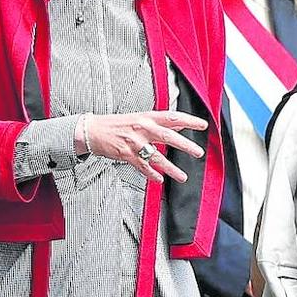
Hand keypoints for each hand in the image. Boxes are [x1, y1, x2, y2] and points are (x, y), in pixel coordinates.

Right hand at [84, 111, 206, 183]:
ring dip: (171, 168)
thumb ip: (160, 122)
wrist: (93, 130)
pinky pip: (143, 166)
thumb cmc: (118, 124)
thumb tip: (180, 124)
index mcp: (147, 117)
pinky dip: (152, 174)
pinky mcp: (126, 154)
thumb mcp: (140, 118)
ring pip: (156, 157)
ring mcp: (134, 142)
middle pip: (168, 136)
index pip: (172, 117)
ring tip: (182, 177)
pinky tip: (160, 179)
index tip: (203, 125)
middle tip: (199, 152)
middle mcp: (142, 128)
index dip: (189, 120)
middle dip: (185, 145)